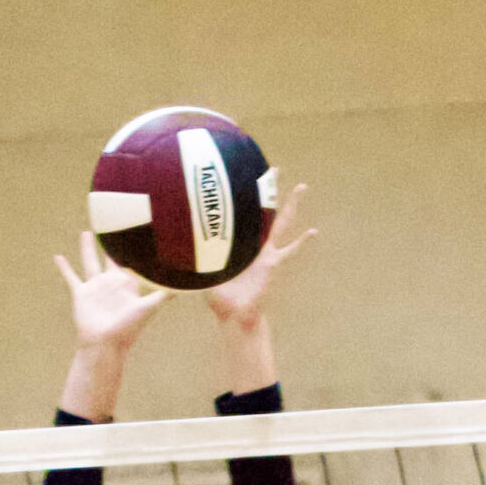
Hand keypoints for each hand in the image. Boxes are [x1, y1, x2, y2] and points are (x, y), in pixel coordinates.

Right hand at [53, 232, 172, 352]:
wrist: (104, 345)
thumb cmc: (127, 329)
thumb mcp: (147, 308)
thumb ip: (163, 295)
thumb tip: (183, 286)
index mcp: (127, 285)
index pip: (131, 262)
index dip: (134, 249)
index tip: (137, 230)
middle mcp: (111, 283)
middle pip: (111, 257)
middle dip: (111, 244)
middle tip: (112, 224)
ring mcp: (96, 288)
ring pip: (90, 261)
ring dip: (87, 248)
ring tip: (87, 232)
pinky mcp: (81, 293)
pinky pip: (71, 277)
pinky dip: (64, 268)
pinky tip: (58, 257)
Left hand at [208, 179, 315, 330]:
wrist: (233, 316)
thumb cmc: (219, 298)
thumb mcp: (203, 272)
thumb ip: (194, 259)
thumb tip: (172, 247)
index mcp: (238, 244)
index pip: (241, 214)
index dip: (243, 196)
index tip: (242, 173)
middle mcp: (253, 245)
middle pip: (263, 210)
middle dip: (268, 189)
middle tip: (274, 168)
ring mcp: (265, 253)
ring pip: (281, 223)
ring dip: (291, 206)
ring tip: (302, 187)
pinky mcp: (272, 265)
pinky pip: (290, 251)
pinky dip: (301, 242)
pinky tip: (313, 232)